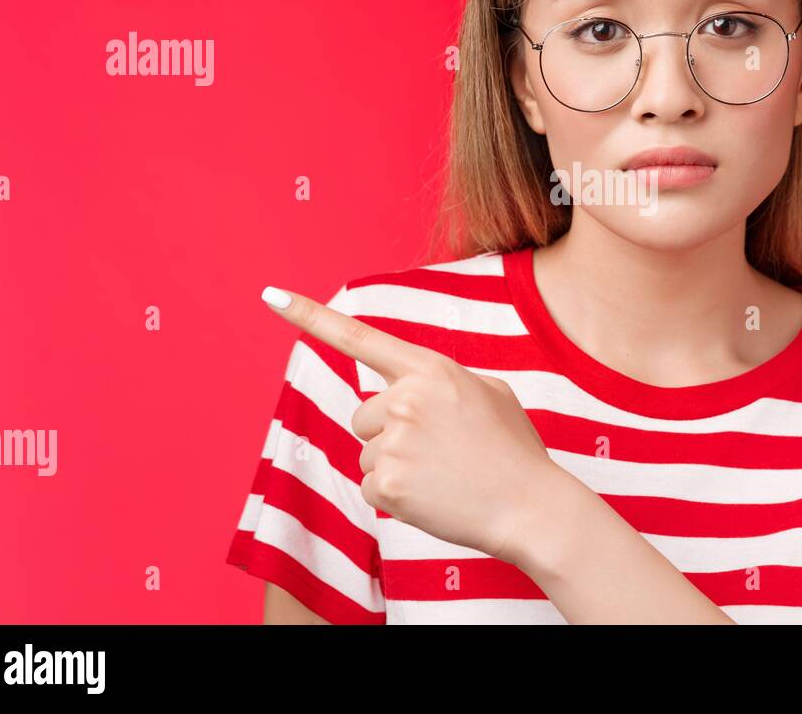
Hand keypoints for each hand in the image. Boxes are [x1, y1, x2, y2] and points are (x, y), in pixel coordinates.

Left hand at [260, 285, 560, 566]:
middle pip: (363, 414)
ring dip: (396, 466)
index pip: (360, 338)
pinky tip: (432, 496)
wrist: (531, 506)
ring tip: (443, 474)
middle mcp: (405, 399)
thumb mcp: (488, 393)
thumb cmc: (513, 450)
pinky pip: (369, 487)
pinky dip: (395, 496)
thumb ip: (440, 382)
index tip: (270, 295)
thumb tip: (405, 391)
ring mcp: (393, 442)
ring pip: (368, 453)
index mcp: (430, 369)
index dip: (310, 316)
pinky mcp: (385, 484)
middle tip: (439, 450)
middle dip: (389, 432)